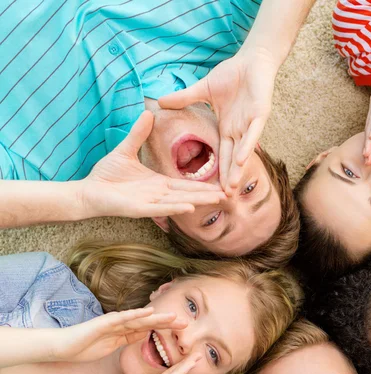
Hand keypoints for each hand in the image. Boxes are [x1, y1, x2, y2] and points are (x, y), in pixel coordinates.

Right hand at [51, 308, 185, 362]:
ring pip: (139, 318)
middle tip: (186, 323)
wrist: (63, 347)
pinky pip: (122, 318)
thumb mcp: (113, 345)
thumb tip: (145, 334)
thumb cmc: (86, 346)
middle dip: (167, 322)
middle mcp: (122, 323)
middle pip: (149, 322)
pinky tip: (149, 312)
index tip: (182, 330)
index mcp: (125, 331)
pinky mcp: (104, 323)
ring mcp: (113, 322)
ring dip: (157, 317)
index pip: (150, 328)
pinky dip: (136, 315)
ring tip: (173, 316)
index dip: (166, 329)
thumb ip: (128, 338)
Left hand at [82, 111, 225, 218]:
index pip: (185, 184)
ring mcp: (149, 204)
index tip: (220, 182)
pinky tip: (188, 207)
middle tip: (228, 194)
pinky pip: (159, 209)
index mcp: (158, 183)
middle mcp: (158, 195)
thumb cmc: (106, 175)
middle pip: (187, 194)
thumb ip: (138, 135)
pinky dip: (174, 208)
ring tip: (216, 200)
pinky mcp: (138, 210)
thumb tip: (148, 113)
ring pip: (178, 202)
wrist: (88, 190)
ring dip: (197, 201)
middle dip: (207, 194)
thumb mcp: (126, 150)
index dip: (202, 183)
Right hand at [159, 50, 277, 192]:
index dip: (217, 171)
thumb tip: (160, 102)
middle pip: (232, 159)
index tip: (209, 189)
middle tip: (222, 198)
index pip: (221, 155)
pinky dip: (247, 146)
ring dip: (237, 169)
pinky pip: (253, 133)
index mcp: (227, 129)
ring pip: (243, 151)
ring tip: (231, 187)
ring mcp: (250, 124)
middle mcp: (239, 131)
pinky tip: (241, 160)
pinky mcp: (261, 114)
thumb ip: (184, 98)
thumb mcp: (203, 89)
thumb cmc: (231, 75)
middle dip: (228, 178)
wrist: (252, 60)